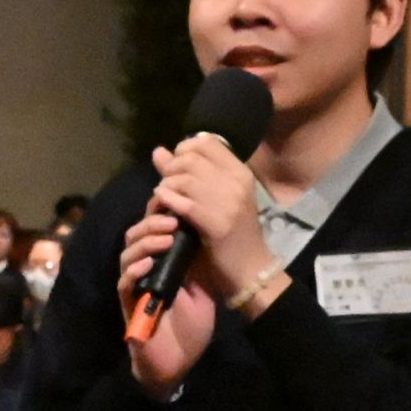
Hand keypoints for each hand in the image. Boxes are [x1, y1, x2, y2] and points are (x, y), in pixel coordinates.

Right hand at [118, 204, 217, 398]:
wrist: (181, 362)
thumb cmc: (190, 326)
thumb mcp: (202, 286)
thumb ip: (198, 261)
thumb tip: (203, 228)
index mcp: (161, 263)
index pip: (153, 230)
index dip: (160, 213)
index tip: (178, 204)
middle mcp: (144, 271)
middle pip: (136, 236)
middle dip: (152, 223)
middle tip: (172, 218)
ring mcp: (135, 287)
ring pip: (127, 255)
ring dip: (146, 243)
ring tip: (165, 237)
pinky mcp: (129, 306)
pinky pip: (124, 283)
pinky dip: (134, 270)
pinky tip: (149, 263)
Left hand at [148, 137, 276, 301]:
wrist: (251, 268)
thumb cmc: (233, 233)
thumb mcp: (216, 197)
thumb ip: (188, 173)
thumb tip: (158, 151)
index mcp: (240, 171)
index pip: (205, 142)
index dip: (183, 149)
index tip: (177, 166)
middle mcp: (237, 181)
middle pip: (190, 158)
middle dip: (171, 169)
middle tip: (167, 184)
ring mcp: (229, 202)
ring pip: (184, 179)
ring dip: (167, 186)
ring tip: (164, 197)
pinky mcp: (218, 223)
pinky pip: (184, 203)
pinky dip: (168, 200)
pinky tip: (163, 204)